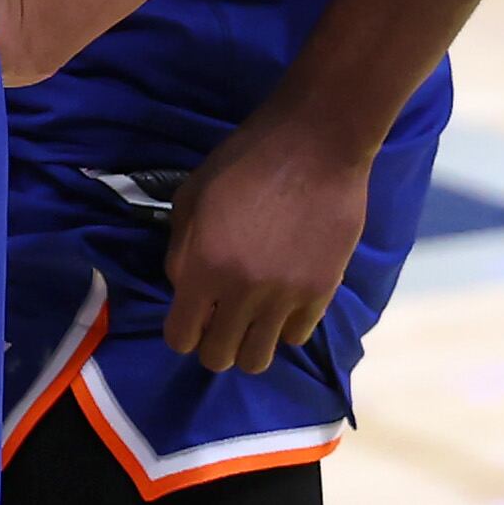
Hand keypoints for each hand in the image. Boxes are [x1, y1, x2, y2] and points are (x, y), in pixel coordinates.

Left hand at [162, 113, 370, 373]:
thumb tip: (183, 288)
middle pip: (220, 357)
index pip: (181, 337)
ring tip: (248, 318)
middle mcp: (243, 292)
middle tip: (217, 321)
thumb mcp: (191, 198)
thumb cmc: (243, 163)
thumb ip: (180, 251)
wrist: (314, 147)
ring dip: (248, 342)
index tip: (188, 321)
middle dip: (212, 344)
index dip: (181, 333)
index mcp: (203, 267)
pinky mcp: (323, 293)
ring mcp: (286, 297)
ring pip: (260, 358)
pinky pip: (297, 336)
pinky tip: (279, 302)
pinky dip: (284, 327)